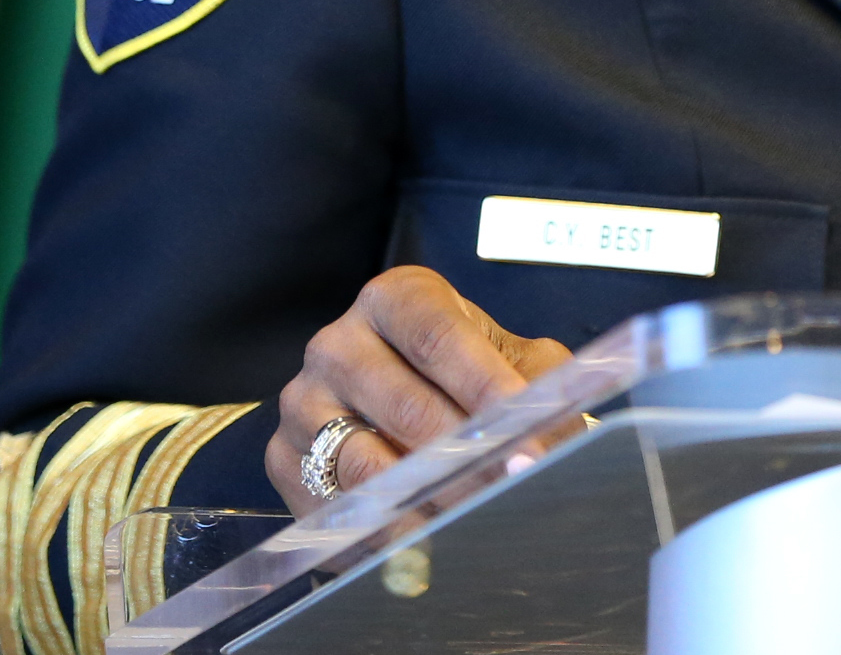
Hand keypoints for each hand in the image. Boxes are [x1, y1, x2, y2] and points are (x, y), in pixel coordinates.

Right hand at [268, 266, 572, 512]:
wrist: (398, 400)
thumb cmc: (464, 371)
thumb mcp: (508, 357)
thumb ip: (539, 382)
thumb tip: (556, 430)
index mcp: (395, 299)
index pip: (439, 337)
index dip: (484, 383)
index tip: (524, 425)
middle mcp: (338, 344)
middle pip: (406, 406)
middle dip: (468, 453)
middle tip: (514, 484)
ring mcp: (303, 403)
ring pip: (369, 465)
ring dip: (431, 498)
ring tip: (481, 518)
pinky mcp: (284, 461)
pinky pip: (338, 506)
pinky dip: (389, 528)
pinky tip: (432, 540)